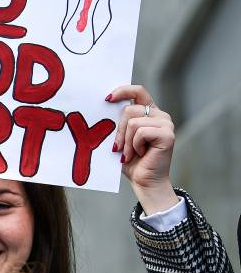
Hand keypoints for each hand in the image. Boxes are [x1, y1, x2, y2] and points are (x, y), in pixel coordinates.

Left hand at [109, 84, 178, 214]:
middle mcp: (160, 115)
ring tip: (130, 153)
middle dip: (118, 131)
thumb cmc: (130, 161)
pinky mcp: (168, 134)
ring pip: (133, 122)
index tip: (107, 99)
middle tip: (117, 147)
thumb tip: (104, 107)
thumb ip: (118, 122)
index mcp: (149, 113)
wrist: (144, 181)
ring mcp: (166, 124)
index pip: (138, 91)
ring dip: (126, 141)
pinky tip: (140, 154)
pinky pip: (140, 132)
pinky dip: (134, 146)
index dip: (123, 91)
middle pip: (129, 109)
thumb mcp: (120, 137)